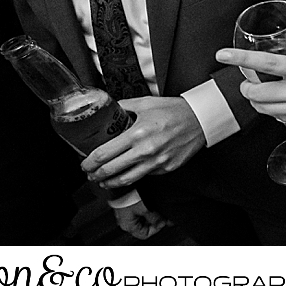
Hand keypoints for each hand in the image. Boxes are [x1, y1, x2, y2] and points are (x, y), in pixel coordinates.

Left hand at [81, 96, 205, 188]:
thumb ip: (125, 106)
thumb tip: (109, 107)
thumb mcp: (147, 103)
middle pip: (111, 171)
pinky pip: (145, 176)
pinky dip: (133, 177)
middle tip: (90, 174)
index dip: (90, 162)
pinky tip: (128, 174)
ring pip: (126, 180)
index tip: (84, 164)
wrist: (201, 119)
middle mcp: (145, 151)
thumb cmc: (175, 110)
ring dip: (111, 182)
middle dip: (96, 175)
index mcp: (137, 133)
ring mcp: (156, 162)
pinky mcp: (166, 169)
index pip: (105, 154)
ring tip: (104, 181)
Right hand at [112, 199, 170, 239]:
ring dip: (152, 213)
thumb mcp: (145, 208)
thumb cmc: (129, 195)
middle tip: (165, 214)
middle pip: (144, 226)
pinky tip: (153, 201)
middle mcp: (125, 221)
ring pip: (143, 217)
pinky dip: (147, 207)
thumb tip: (162, 224)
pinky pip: (139, 209)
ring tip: (160, 207)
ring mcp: (126, 212)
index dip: (156, 229)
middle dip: (155, 220)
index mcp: (128, 226)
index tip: (164, 221)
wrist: (121, 180)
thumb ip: (154, 218)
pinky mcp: (127, 204)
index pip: (145, 234)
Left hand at [216, 37, 285, 129]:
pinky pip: (276, 117)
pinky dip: (272, 108)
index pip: (266, 63)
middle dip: (246, 85)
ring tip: (264, 88)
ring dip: (256, 98)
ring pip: (262, 108)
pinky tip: (283, 98)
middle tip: (248, 78)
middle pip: (256, 92)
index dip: (241, 58)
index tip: (223, 54)